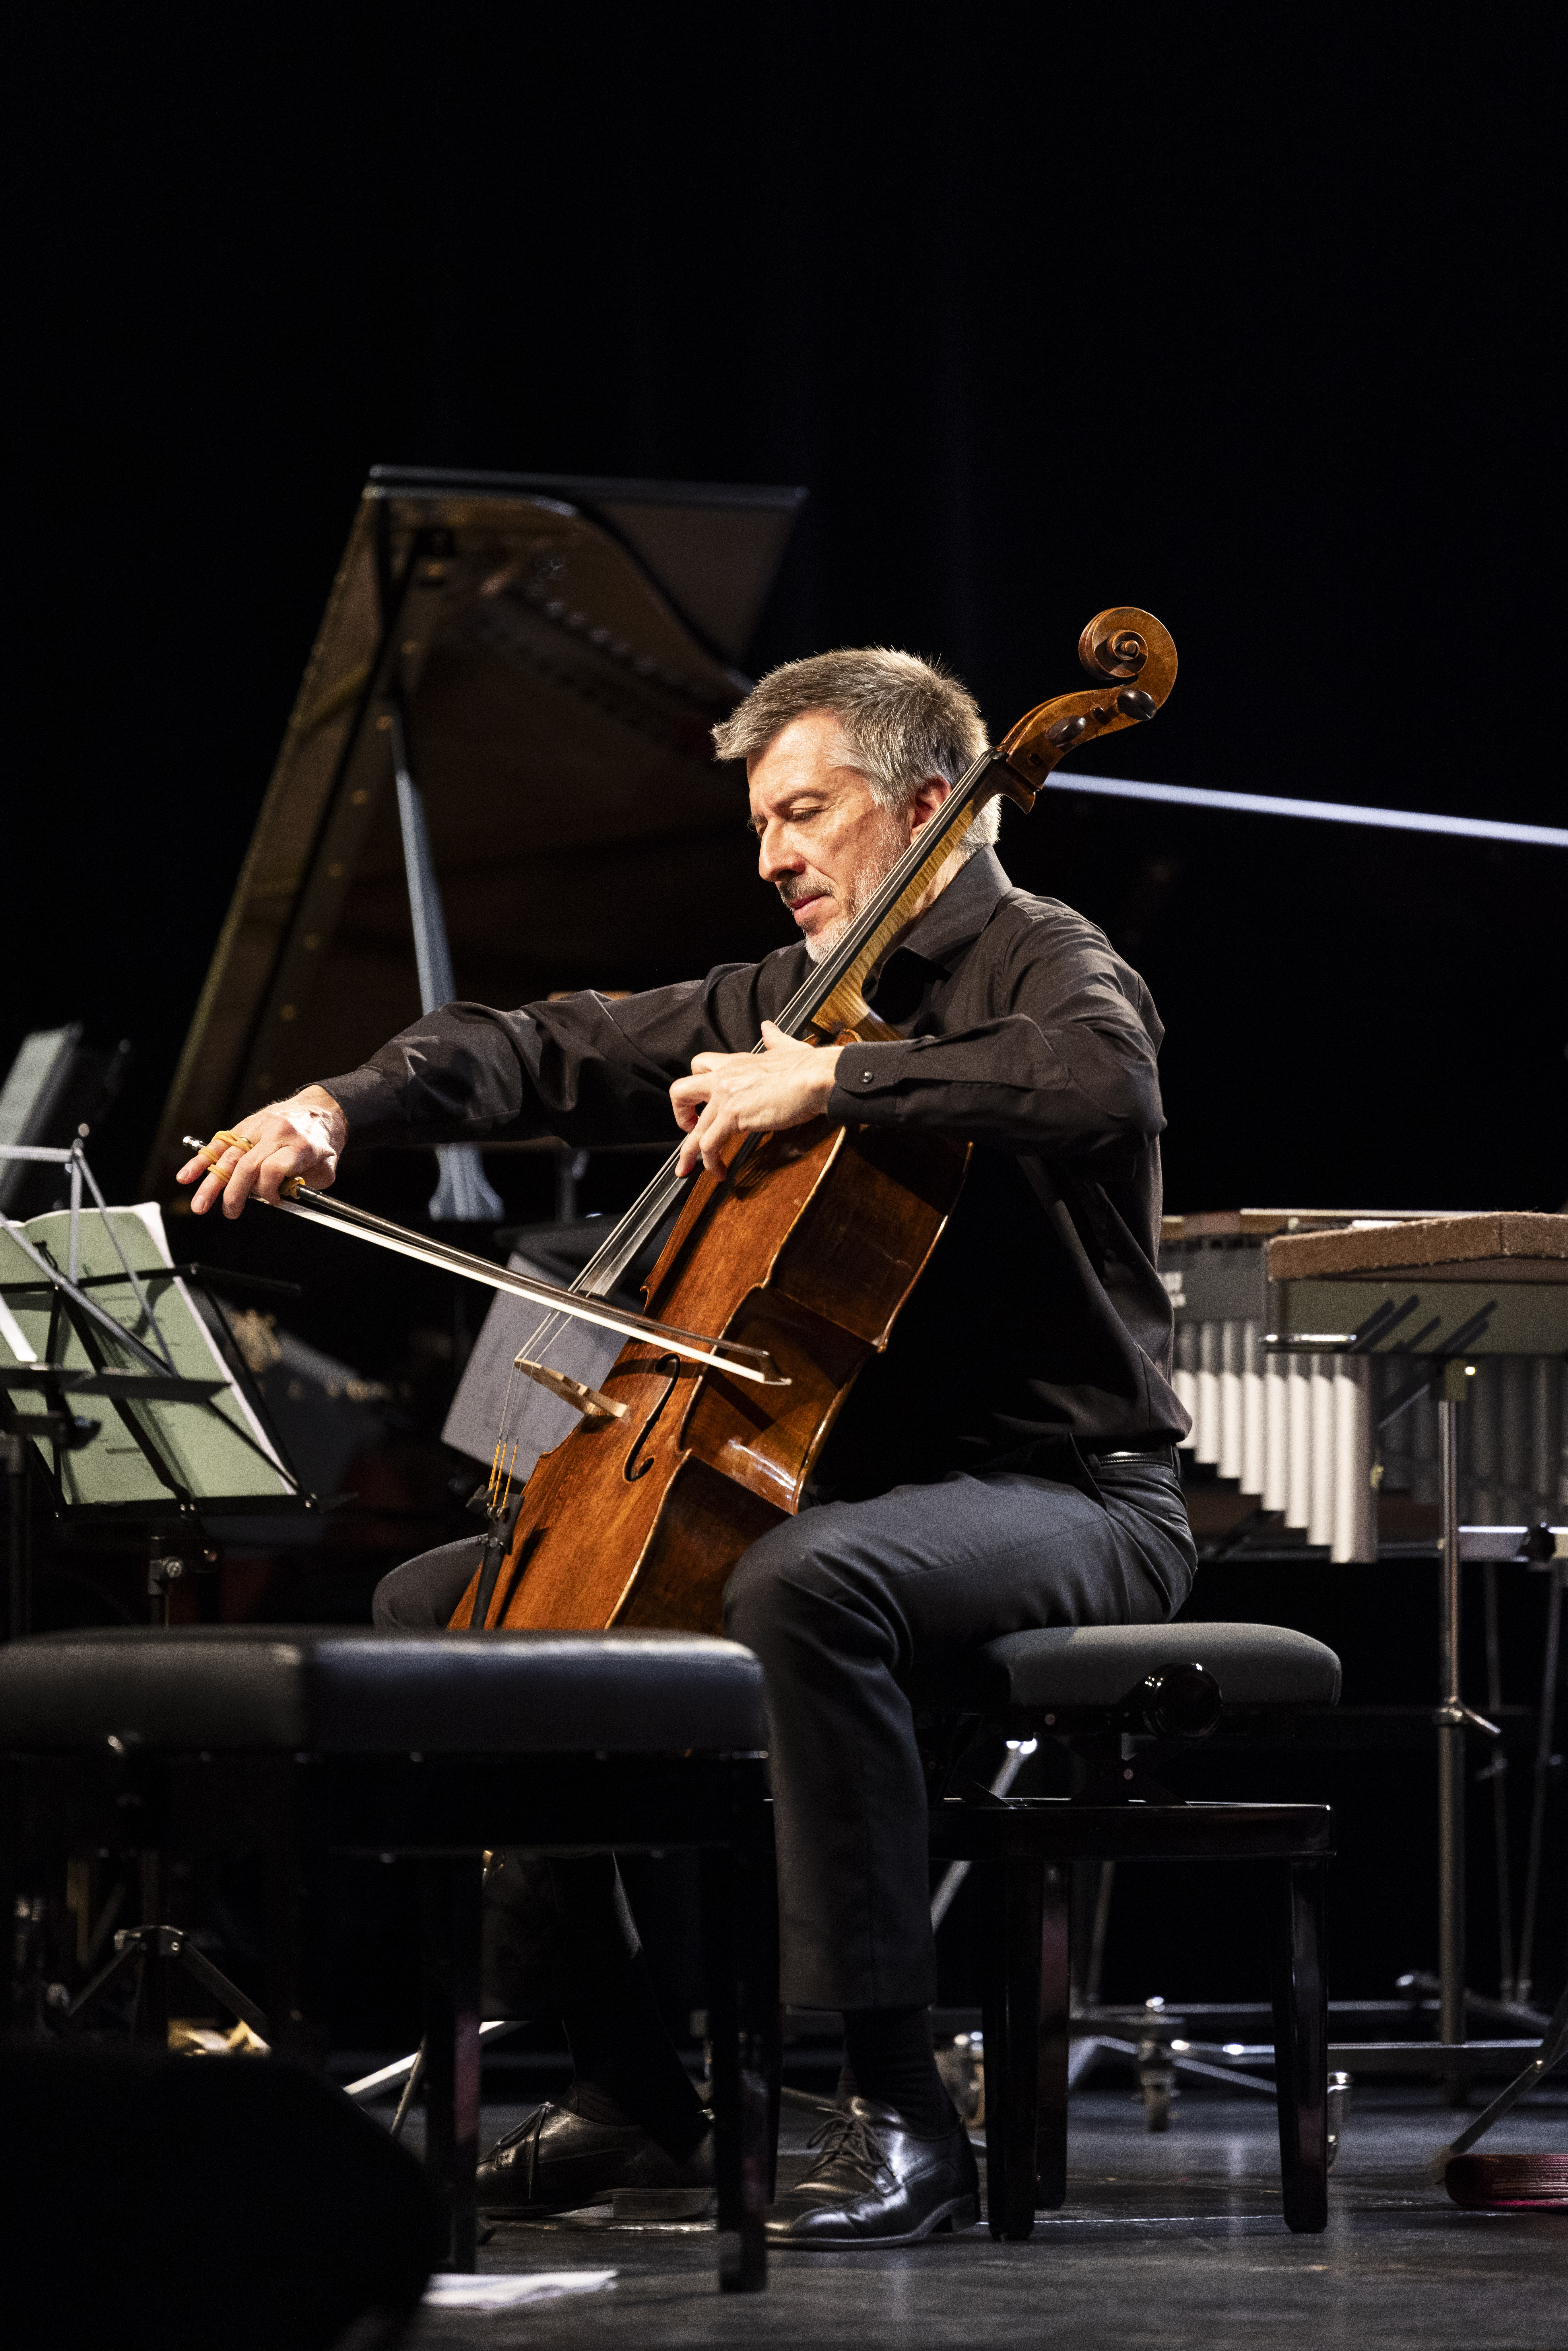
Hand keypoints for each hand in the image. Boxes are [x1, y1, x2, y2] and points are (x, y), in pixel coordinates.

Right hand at [175, 1085, 346, 1218]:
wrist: (321, 1109)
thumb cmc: (323, 1141)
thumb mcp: (327, 1167)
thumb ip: (306, 1186)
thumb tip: (281, 1197)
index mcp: (299, 1146)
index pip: (273, 1169)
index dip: (268, 1191)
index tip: (272, 1200)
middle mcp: (276, 1134)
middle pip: (247, 1165)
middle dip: (234, 1194)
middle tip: (230, 1213)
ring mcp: (258, 1127)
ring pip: (229, 1156)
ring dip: (211, 1183)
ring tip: (200, 1205)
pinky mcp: (245, 1125)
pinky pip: (220, 1143)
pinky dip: (202, 1160)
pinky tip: (187, 1175)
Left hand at [670, 1022, 840, 1177]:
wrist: (817, 1077)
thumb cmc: (808, 1066)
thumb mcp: (786, 1047)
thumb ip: (774, 1039)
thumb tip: (768, 1029)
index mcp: (735, 1062)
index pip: (701, 1066)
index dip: (697, 1086)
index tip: (702, 1104)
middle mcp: (724, 1077)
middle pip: (681, 1092)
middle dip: (679, 1115)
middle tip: (688, 1132)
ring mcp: (726, 1097)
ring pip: (693, 1128)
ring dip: (689, 1152)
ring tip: (688, 1168)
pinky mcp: (733, 1117)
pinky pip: (710, 1144)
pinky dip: (710, 1162)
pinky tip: (719, 1172)